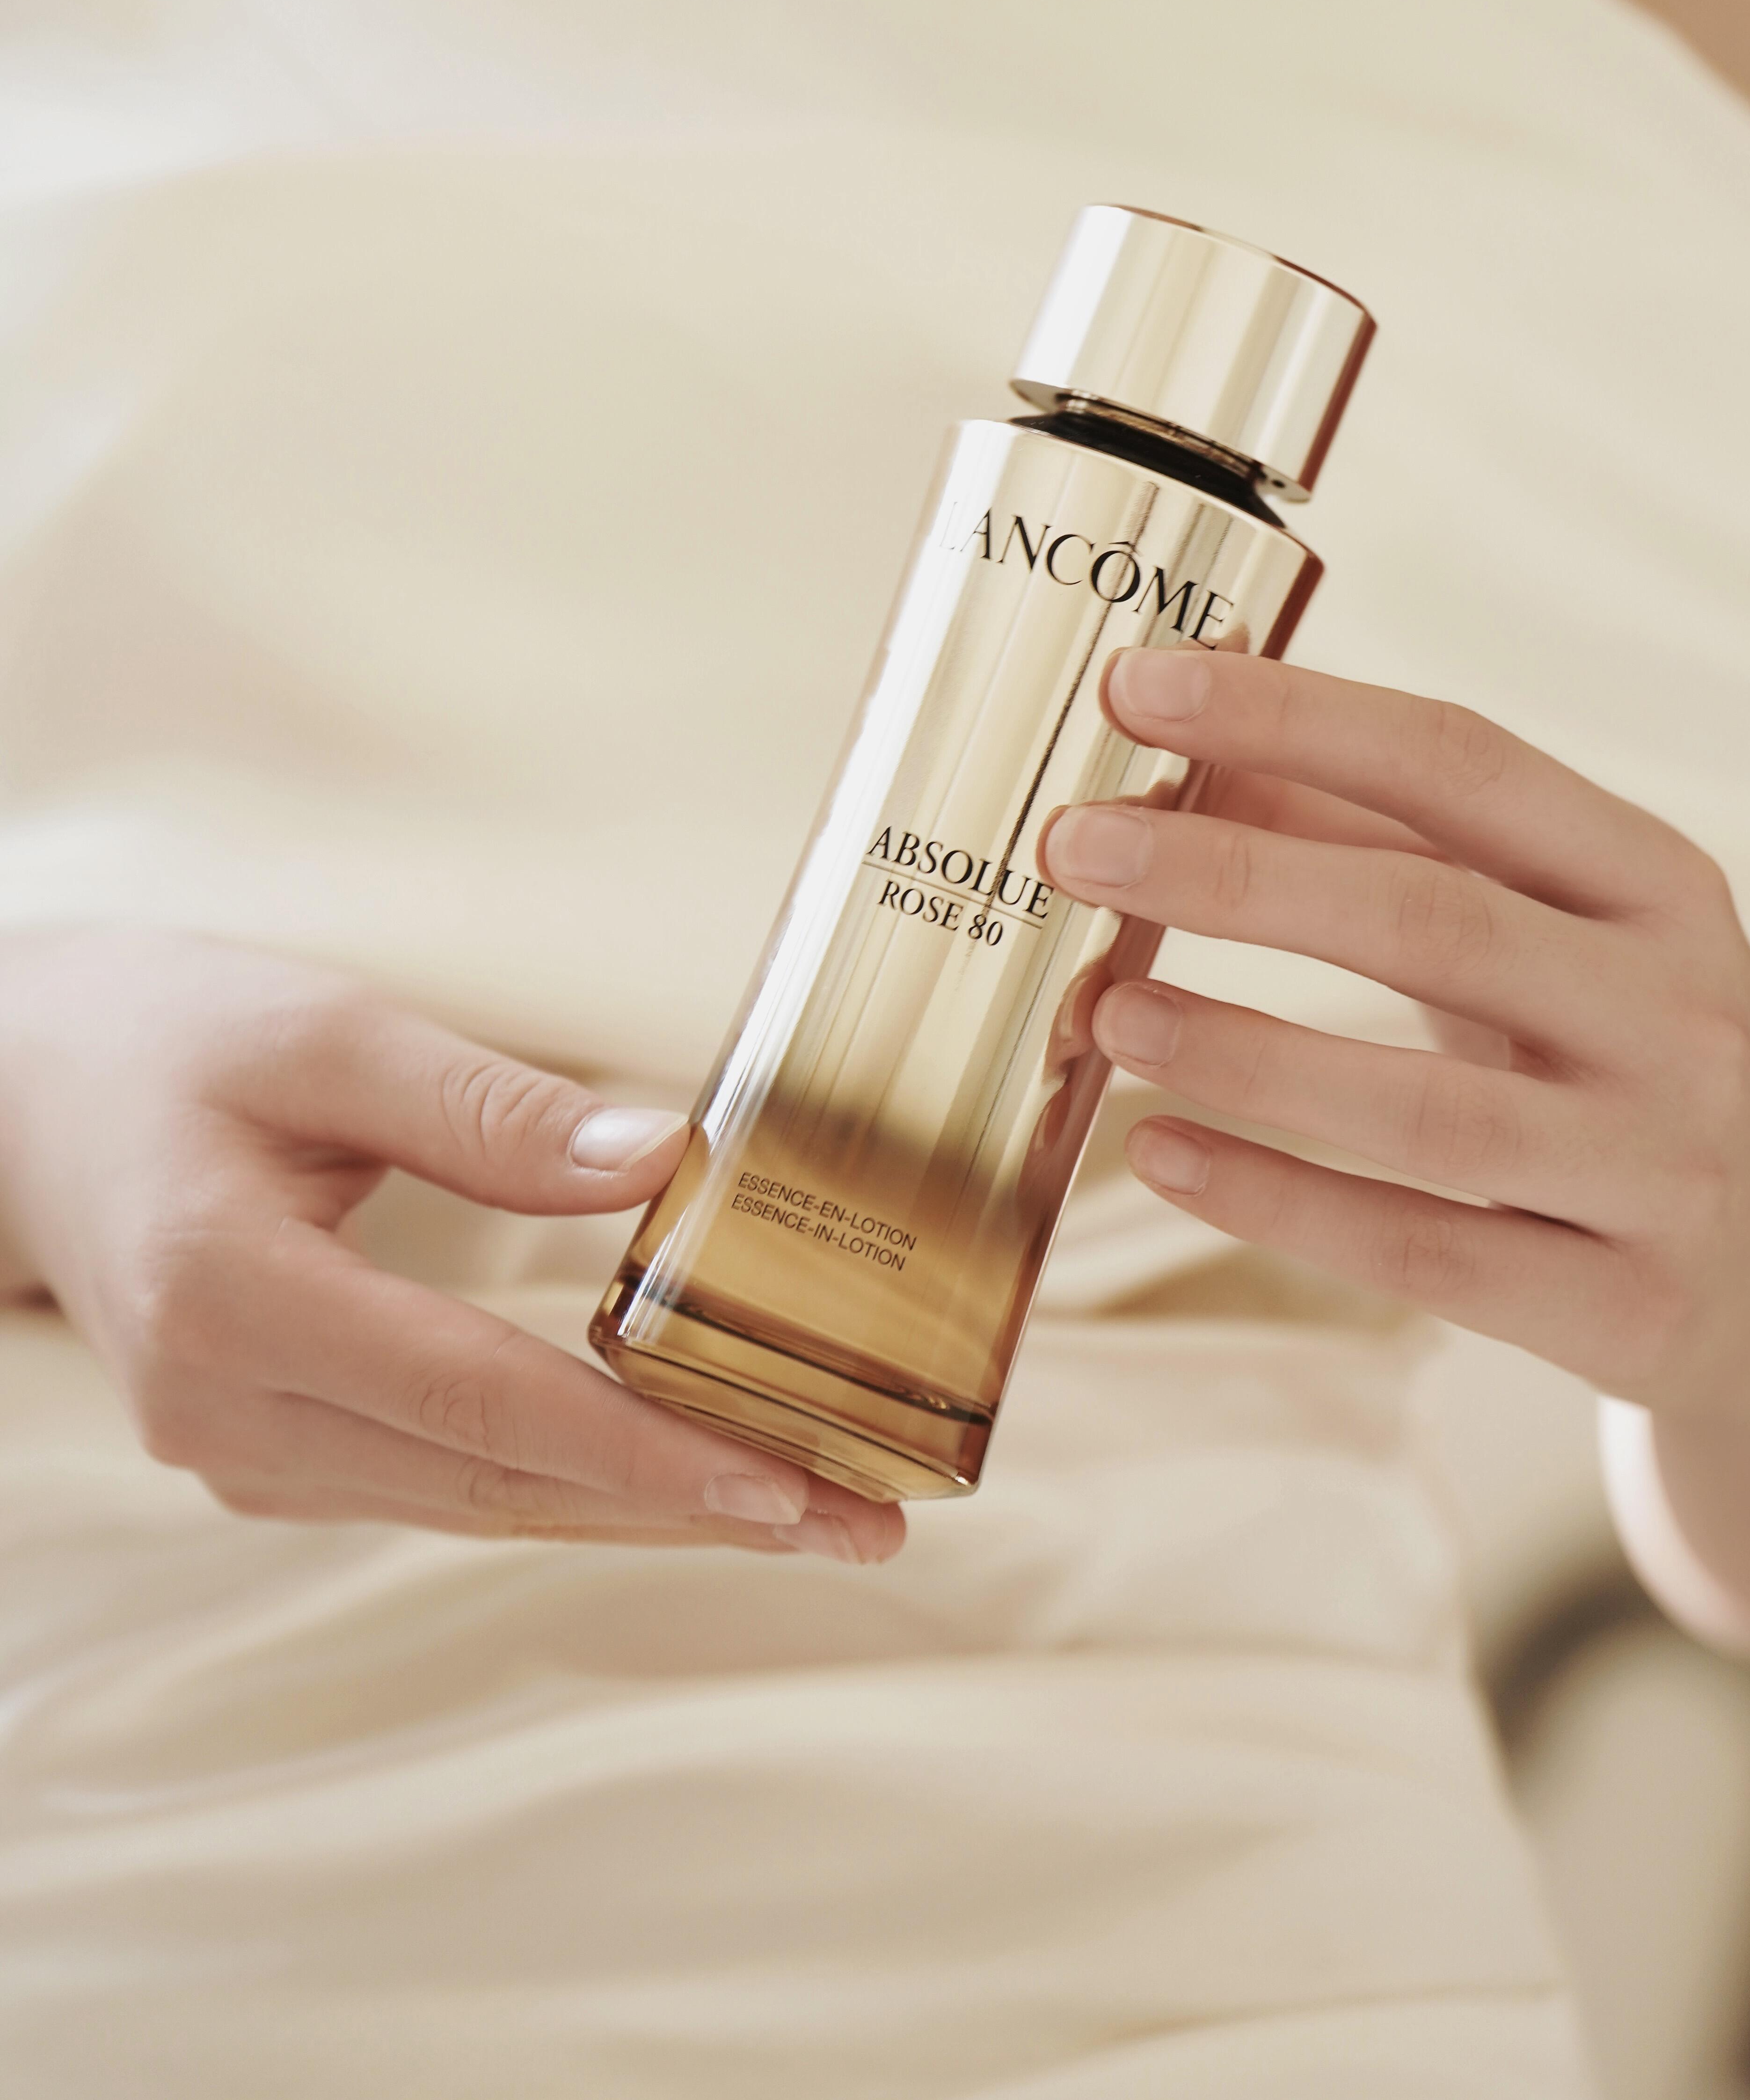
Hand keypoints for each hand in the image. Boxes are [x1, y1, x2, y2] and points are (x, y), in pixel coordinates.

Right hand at [0, 929, 902, 1564]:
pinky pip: (446, 1486)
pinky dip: (571, 1488)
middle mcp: (226, 1410)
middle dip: (690, 1509)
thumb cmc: (167, 1041)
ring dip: (647, 1514)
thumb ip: (489, 1109)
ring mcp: (242, 1450)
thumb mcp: (324, 1031)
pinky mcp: (270, 1450)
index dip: (642, 1450)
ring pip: (482, 1503)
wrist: (22, 1094)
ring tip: (809, 1515)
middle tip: (861, 1522)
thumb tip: (663, 1163)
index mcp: (229, 1297)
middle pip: (499, 1480)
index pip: (478, 1401)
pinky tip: (676, 1486)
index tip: (788, 1481)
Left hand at [1041, 649, 1749, 1653]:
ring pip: (1426, 1112)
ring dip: (1245, 1053)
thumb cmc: (1637, 1055)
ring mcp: (1661, 1172)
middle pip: (1433, 921)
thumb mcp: (1553, 928)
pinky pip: (1425, 1256)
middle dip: (1236, 876)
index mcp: (1656, 884)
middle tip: (1077, 846)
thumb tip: (1194, 765)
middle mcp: (1675, 1016)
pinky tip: (1163, 1153)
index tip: (1142, 684)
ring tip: (1106, 1009)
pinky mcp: (1622, 1312)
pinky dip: (1278, 1203)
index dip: (1295, 717)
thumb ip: (1382, 843)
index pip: (1464, 763)